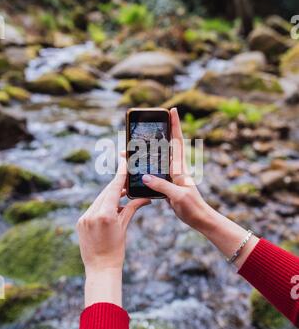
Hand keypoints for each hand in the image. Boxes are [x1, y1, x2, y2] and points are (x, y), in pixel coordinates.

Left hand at [77, 158, 149, 306]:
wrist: (100, 268)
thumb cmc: (116, 250)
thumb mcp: (124, 228)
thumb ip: (131, 209)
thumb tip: (144, 198)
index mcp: (105, 215)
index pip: (114, 189)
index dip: (120, 175)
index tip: (124, 161)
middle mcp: (92, 214)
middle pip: (106, 192)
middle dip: (117, 186)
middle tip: (128, 178)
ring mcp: (84, 218)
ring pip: (99, 199)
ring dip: (110, 196)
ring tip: (123, 195)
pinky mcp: (80, 222)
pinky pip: (93, 208)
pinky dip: (103, 205)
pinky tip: (112, 207)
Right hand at [142, 108, 258, 267]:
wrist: (199, 218)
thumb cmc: (192, 207)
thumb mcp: (177, 196)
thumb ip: (162, 185)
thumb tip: (145, 176)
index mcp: (179, 167)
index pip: (177, 141)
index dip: (175, 125)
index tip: (172, 110)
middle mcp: (175, 168)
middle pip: (164, 147)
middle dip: (152, 137)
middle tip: (138, 131)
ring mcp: (171, 176)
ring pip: (156, 160)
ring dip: (144, 154)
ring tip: (129, 151)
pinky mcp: (168, 185)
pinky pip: (155, 172)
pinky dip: (145, 168)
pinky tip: (136, 169)